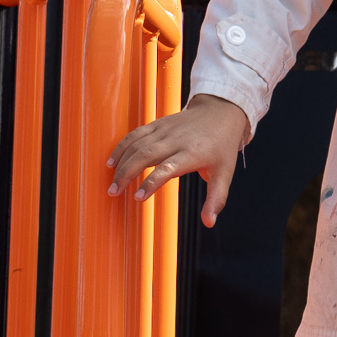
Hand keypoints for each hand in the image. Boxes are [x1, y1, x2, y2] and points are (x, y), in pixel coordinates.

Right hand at [107, 93, 250, 227]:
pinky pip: (135, 134)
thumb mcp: (225, 174)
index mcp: (193, 153)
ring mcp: (165, 130)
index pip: (167, 168)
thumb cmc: (221, 147)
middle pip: (145, 155)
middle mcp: (176, 140)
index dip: (151, 183)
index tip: (138, 198)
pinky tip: (112, 161)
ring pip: (137, 144)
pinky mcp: (158, 123)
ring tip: (112, 183)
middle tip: (114, 192)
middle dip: (126, 174)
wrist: (221, 113)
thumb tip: (209, 223)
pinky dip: (121, 147)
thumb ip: (216, 199)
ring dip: (121, 163)